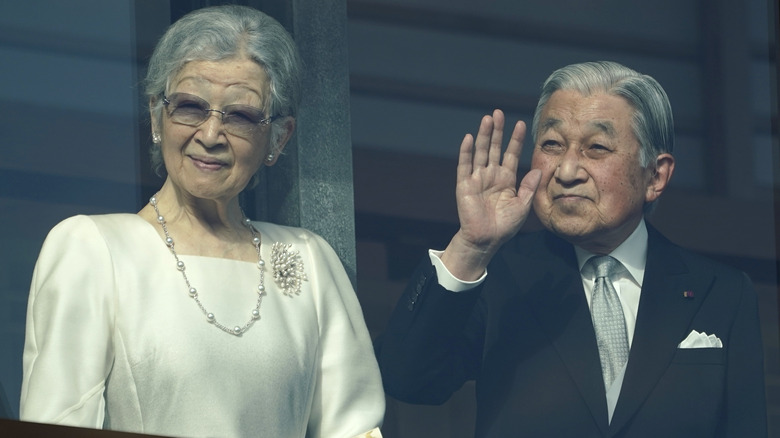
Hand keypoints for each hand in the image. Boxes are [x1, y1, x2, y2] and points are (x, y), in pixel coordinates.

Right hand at [441, 109, 540, 279]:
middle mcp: (491, 175)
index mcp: (506, 179)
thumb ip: (529, 187)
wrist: (486, 240)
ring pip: (481, 152)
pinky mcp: (465, 185)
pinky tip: (470, 137)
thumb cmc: (505, 226)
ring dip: (484, 135)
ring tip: (488, 119)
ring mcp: (477, 179)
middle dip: (497, 131)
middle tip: (499, 113)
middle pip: (494, 148)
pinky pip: (465, 165)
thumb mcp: (522, 205)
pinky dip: (467, 151)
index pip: (511, 154)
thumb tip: (537, 169)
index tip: (521, 124)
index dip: (515, 140)